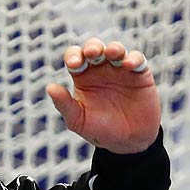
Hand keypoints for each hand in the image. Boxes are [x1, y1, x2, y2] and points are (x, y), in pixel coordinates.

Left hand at [45, 37, 160, 154]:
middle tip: (92, 53)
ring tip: (111, 53)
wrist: (128, 142)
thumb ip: (64, 104)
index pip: (75, 58)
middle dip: (92, 47)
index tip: (74, 64)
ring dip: (114, 48)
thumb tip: (50, 87)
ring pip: (116, 50)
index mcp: (82, 77)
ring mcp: (120, 70)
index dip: (73, 56)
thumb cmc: (99, 131)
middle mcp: (100, 70)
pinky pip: (137, 60)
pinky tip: (129, 65)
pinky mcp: (140, 75)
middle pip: (94, 48)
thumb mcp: (78, 120)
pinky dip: (133, 58)